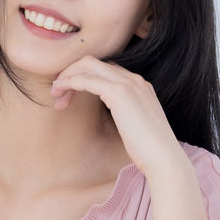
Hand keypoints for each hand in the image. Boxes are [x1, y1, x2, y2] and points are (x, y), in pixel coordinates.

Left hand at [48, 55, 187, 181]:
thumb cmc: (149, 150)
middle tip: (57, 93)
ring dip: (67, 77)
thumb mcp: (135, 125)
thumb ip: (125, 113)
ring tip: (55, 94)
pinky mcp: (119, 93)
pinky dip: (70, 82)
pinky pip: (86, 79)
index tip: (69, 95)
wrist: (163, 157)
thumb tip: (111, 116)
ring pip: (87, 65)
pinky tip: (60, 93)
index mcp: (140, 86)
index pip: (105, 69)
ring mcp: (128, 83)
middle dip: (71, 73)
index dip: (83, 78)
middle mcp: (135, 79)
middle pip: (93, 62)